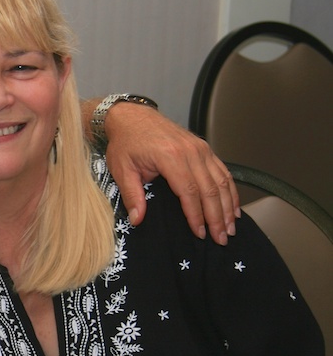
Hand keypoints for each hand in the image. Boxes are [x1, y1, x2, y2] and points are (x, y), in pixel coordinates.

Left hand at [96, 100, 239, 244]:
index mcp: (170, 156)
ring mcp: (200, 148)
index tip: (199, 233)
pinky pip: (222, 171)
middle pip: (210, 189)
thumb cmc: (126, 142)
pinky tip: (233, 207)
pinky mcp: (203, 147)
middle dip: (217, 217)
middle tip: (221, 238)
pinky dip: (230, 190)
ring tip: (230, 229)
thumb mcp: (122, 169)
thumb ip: (132, 195)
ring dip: (228, 206)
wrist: (131, 117)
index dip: (196, 215)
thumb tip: (137, 219)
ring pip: (221, 181)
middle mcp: (190, 151)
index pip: (189, 191)